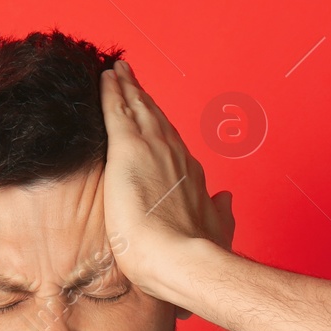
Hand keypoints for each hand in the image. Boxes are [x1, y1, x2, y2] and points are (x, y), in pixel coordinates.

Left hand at [100, 59, 234, 307]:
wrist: (182, 259)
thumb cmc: (195, 254)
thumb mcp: (217, 230)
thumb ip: (220, 212)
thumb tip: (226, 199)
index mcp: (190, 174)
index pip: (171, 144)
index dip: (160, 127)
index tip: (153, 115)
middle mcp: (174, 154)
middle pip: (155, 117)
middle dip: (142, 97)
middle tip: (130, 78)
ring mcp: (152, 148)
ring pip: (137, 108)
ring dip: (127, 87)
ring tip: (117, 72)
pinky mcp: (128, 149)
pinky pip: (117, 111)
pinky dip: (111, 91)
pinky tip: (105, 77)